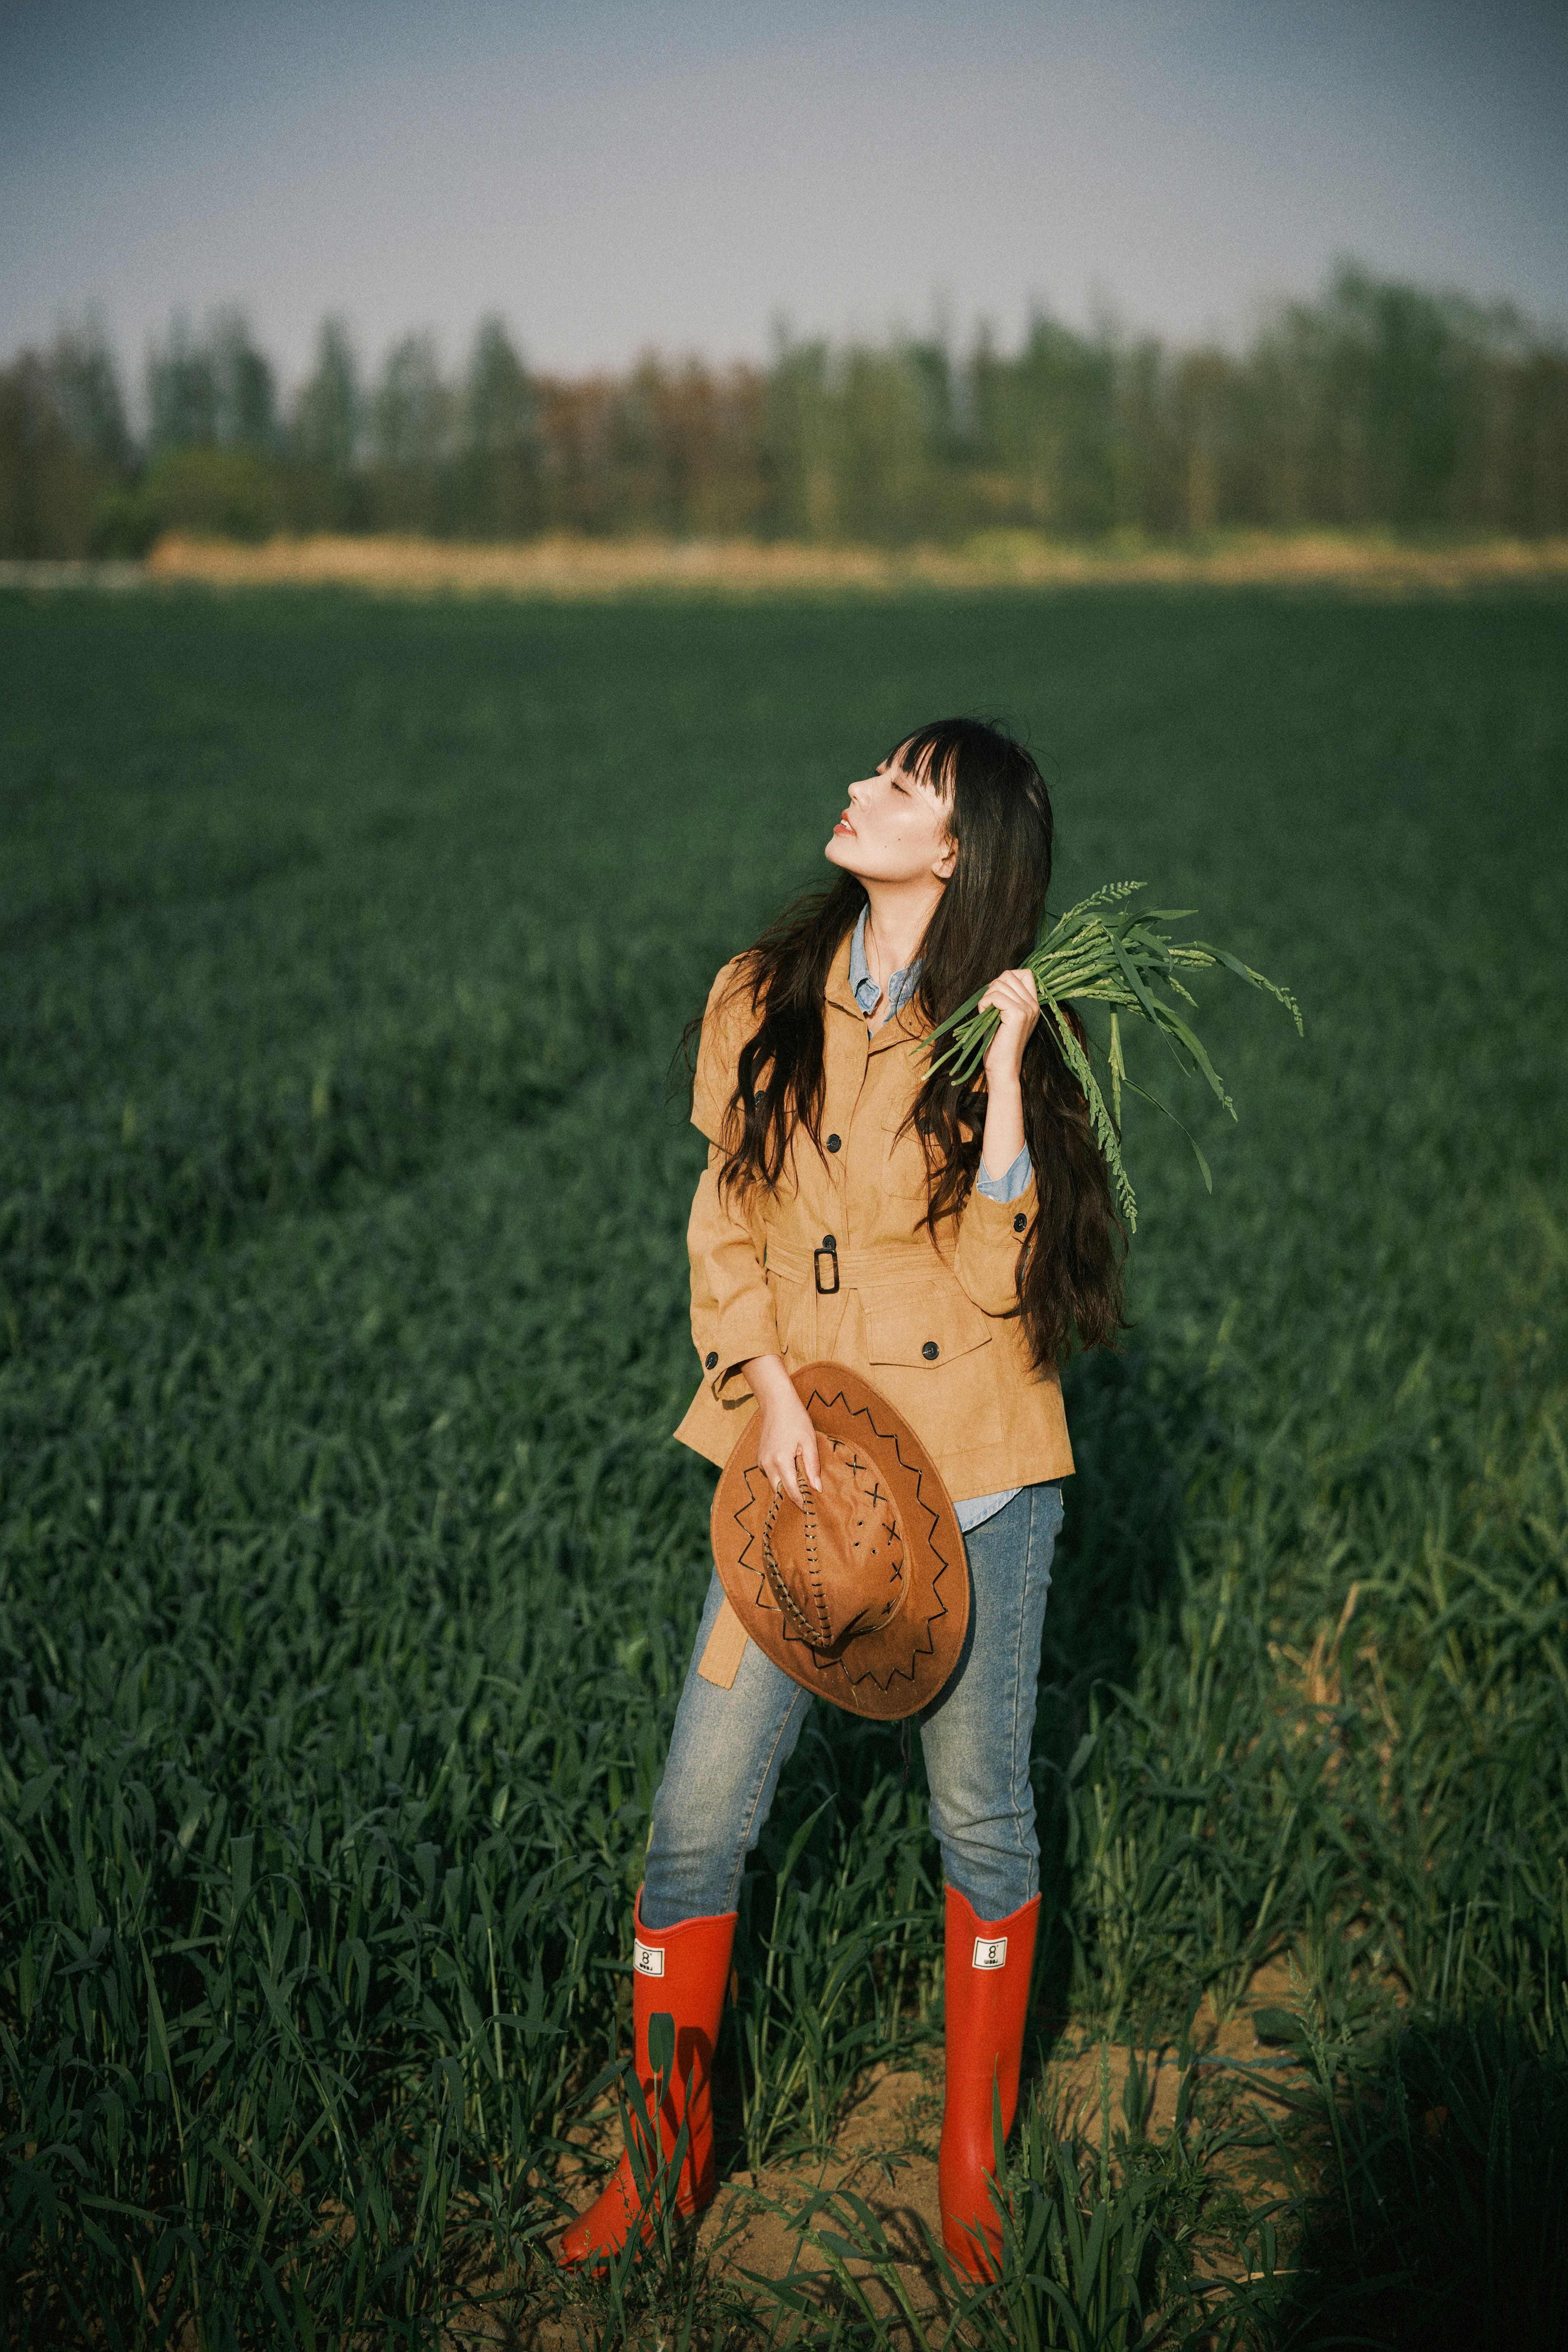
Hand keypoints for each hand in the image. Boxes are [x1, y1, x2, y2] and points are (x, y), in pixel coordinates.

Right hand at [744, 1354, 821, 1506]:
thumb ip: (812, 1466)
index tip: (810, 1510)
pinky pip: (771, 1475)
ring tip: (802, 1489)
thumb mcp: (809, 1441)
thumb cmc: (796, 1419)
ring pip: (774, 1484)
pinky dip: (781, 1477)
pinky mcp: (759, 1458)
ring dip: (786, 1488)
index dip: (801, 1502)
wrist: (777, 1403)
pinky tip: (792, 1472)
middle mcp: (767, 1464)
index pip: (791, 1491)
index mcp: (781, 1461)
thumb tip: (817, 1489)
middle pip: (780, 1491)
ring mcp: (761, 1461)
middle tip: (808, 1503)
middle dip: (793, 1498)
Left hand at [979, 967, 1040, 1087]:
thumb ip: (1007, 998)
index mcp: (1033, 1004)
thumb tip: (997, 981)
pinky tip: (985, 1016)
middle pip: (1009, 975)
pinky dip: (984, 1004)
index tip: (997, 997)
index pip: (1025, 973)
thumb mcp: (1005, 1017)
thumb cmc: (999, 1044)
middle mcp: (1034, 1005)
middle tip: (989, 1007)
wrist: (1003, 1068)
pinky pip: (995, 996)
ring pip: (1000, 984)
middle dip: (993, 987)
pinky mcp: (1017, 1014)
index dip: (1006, 979)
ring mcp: (1027, 1009)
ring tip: (987, 1014)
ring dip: (987, 997)